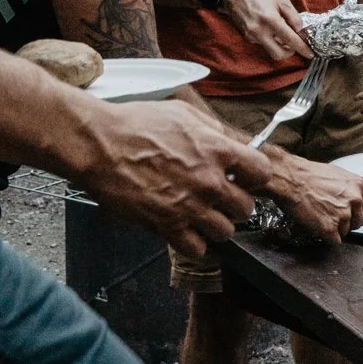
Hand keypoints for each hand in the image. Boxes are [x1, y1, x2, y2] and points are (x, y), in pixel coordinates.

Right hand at [71, 100, 263, 258]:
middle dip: (235, 204)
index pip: (262, 173)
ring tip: (202, 217)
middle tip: (219, 199)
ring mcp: (190, 207)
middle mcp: (210, 182)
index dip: (254, 177)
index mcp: (218, 150)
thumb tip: (228, 141)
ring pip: (226, 232)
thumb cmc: (136, 124)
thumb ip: (212, 130)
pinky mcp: (167, 226)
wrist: (99, 144)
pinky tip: (187, 232)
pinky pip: (198, 249)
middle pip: (246, 208)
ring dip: (216, 226)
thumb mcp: (183, 114)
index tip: (244, 178)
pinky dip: (196, 245)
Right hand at [222, 0, 314, 69]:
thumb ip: (293, 16)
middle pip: (279, 54)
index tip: (310, 54)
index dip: (302, 49)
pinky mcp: (247, 37)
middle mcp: (260, 32)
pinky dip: (270, 40)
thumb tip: (300, 30)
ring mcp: (252, 36)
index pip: (290, 40)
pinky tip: (271, 30)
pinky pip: (263, 43)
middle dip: (289, 53)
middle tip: (295, 45)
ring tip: (283, 33)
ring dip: (280, 46)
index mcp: (271, 20)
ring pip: (270, 50)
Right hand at [260, 154, 362, 244]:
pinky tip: (317, 226)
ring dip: (334, 229)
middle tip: (330, 215)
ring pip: (345, 232)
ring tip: (319, 217)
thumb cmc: (308, 174)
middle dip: (346, 222)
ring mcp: (343, 215)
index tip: (348, 213)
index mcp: (359, 186)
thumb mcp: (337, 175)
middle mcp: (355, 200)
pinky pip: (334, 241)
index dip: (356, 213)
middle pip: (358, 222)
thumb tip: (350, 201)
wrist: (290, 178)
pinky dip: (326, 236)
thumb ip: (349, 189)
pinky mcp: (329, 228)